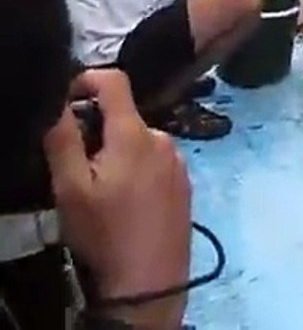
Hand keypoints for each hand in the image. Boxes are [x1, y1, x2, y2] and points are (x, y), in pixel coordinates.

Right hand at [43, 70, 190, 329]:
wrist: (150, 279)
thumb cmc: (106, 232)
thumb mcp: (71, 187)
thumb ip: (63, 138)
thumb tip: (60, 100)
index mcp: (135, 133)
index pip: (115, 81)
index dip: (86, 80)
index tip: (66, 101)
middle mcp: (163, 139)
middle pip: (125, 117)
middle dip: (98, 130)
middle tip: (77, 165)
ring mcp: (178, 161)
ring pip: (139, 142)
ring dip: (118, 153)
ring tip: (101, 190)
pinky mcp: (184, 182)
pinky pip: (155, 162)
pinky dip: (137, 169)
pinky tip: (126, 201)